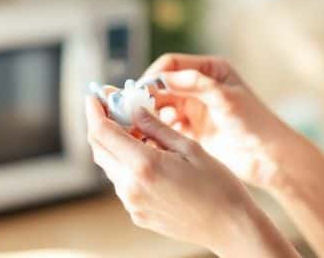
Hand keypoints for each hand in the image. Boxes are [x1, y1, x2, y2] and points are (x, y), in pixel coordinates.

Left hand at [84, 96, 268, 253]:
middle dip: (102, 126)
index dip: (94, 111)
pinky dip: (128, 165)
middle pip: (100, 150)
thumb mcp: (190, 147)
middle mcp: (131, 187)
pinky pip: (124, 184)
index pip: (102, 133)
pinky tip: (150, 156)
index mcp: (144, 166)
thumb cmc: (217, 186)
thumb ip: (157, 128)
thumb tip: (135, 110)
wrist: (230, 227)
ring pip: (111, 167)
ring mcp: (132, 204)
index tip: (94, 97)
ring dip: (117, 146)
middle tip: (115, 108)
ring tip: (140, 132)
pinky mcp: (138, 214)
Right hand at [140, 54, 305, 190]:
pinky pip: (164, 125)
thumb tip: (163, 77)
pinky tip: (153, 139)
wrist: (268, 158)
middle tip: (131, 112)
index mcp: (210, 69)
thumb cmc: (255, 123)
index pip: (171, 64)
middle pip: (161, 85)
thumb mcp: (226, 99)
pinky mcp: (190, 130)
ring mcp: (193, 108)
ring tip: (144, 127)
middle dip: (146, 97)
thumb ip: (197, 85)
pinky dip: (155, 130)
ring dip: (149, 115)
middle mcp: (199, 86)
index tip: (138, 92)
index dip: (153, 76)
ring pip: (160, 106)